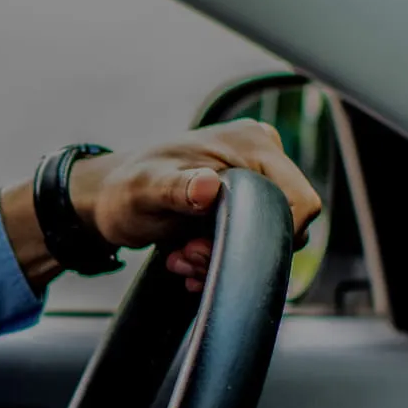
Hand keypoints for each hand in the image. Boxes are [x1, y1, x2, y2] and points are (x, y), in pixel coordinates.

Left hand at [1, 120, 324, 292]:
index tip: (220, 246)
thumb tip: (208, 186)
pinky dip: (219, 259)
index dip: (272, 233)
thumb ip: (177, 187)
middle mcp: (261, 158)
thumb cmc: (123, 188)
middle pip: (284, 223)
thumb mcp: (146, 190)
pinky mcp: (241, 204)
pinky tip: (185, 262)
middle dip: (236, 250)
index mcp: (252, 144)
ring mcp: (253, 181)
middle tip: (188, 256)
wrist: (107, 198)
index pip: (301, 199)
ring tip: (180, 258)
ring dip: (222, 259)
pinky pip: (248, 242)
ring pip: (265, 238)